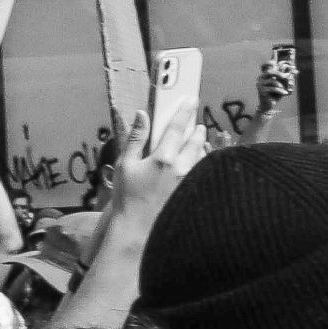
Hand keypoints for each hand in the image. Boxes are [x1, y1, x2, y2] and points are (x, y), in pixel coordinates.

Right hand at [108, 106, 206, 226]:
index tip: (191, 100)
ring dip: (201, 144)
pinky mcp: (193, 190)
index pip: (177, 127)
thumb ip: (135, 138)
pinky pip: (202, 170)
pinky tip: (197, 161)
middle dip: (197, 128)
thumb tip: (141, 115)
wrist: (138, 228)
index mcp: (162, 157)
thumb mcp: (125, 165)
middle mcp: (180, 167)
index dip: (185, 110)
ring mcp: (189, 180)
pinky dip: (201, 161)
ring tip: (197, 140)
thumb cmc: (127, 196)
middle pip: (195, 139)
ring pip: (202, 154)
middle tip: (196, 123)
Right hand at [255, 45, 299, 113]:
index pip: (265, 65)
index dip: (269, 62)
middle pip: (271, 71)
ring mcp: (260, 84)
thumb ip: (287, 77)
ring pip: (273, 80)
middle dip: (280, 73)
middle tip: (287, 77)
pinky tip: (284, 93)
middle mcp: (261, 78)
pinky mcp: (261, 91)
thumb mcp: (283, 84)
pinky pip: (272, 88)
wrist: (269, 105)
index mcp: (266, 74)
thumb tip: (295, 70)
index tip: (274, 62)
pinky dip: (280, 90)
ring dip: (281, 85)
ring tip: (285, 90)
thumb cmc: (276, 93)